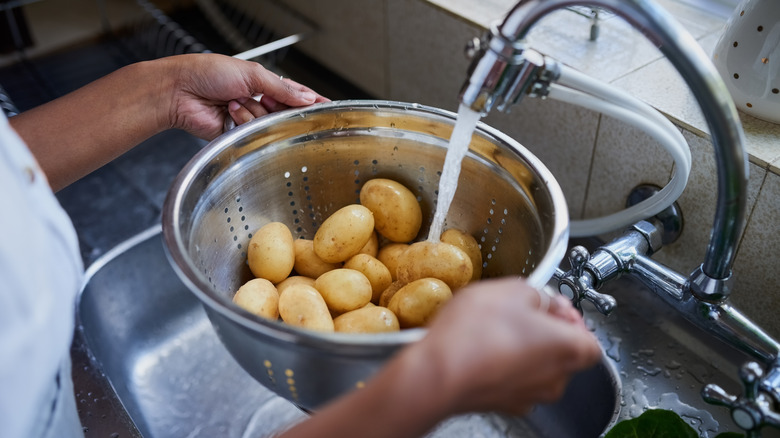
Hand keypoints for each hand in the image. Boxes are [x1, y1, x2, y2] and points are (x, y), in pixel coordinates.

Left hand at [162, 53, 328, 139]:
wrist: (180, 91)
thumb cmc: (207, 73)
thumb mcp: (251, 73)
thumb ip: (281, 88)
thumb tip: (305, 98)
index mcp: (261, 82)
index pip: (293, 92)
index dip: (310, 100)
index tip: (328, 107)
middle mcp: (256, 100)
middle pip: (282, 111)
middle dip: (275, 106)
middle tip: (264, 99)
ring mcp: (247, 117)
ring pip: (267, 123)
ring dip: (252, 112)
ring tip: (234, 102)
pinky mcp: (236, 134)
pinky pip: (251, 132)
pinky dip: (241, 121)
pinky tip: (229, 112)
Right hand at [406, 277, 600, 416]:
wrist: (438, 373)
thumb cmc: (476, 334)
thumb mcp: (513, 290)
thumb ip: (538, 294)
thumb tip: (541, 301)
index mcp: (569, 349)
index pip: (591, 340)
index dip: (573, 319)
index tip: (552, 305)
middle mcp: (554, 379)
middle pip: (563, 354)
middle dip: (545, 331)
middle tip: (520, 311)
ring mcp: (527, 396)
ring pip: (536, 368)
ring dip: (522, 348)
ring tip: (494, 327)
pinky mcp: (501, 404)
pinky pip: (511, 379)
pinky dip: (502, 364)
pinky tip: (481, 347)